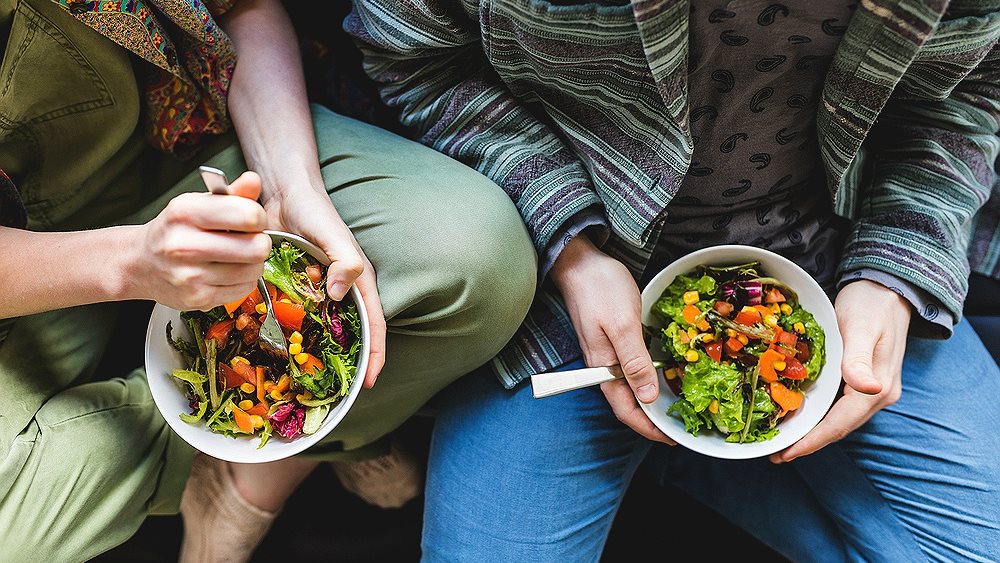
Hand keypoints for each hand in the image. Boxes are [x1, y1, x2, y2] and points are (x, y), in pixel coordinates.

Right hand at [133, 171, 270, 310]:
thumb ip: (231, 193)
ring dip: (252, 263)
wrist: (139, 264)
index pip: (248, 216)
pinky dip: (243, 280)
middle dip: (259, 242)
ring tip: (236, 256)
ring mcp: (191, 276)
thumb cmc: (175, 230)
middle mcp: (184, 245)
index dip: (258, 217)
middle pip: (257, 248)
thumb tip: (253, 180)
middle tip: (248, 240)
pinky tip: (227, 272)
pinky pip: (244, 289)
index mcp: (185, 213)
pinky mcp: (198, 298)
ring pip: (254, 270)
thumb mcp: (198, 204)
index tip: (251, 219)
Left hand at [261, 181, 385, 388]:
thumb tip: (341, 294)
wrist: (283, 193)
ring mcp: (317, 293)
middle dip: (348, 363)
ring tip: (307, 381)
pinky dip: (291, 336)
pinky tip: (279, 352)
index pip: (374, 324)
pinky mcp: (294, 290)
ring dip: (318, 353)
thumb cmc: (315, 211)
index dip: (375, 355)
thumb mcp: (333, 234)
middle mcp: (340, 292)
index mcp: (358, 282)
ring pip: (322, 330)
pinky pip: (296, 318)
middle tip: (336, 392)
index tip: (370, 382)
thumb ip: (344, 260)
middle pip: (351, 334)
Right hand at [551, 236, 673, 443]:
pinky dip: (648, 377)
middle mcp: (603, 366)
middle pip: (628, 403)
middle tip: (681, 425)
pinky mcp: (612, 340)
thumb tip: (648, 398)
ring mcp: (606, 353)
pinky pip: (631, 369)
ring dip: (651, 399)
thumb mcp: (622, 325)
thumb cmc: (600, 289)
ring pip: (630, 387)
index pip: (626, 410)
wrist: (579, 262)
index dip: (649, 428)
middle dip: (652, 419)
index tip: (673, 438)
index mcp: (604, 368)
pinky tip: (662, 373)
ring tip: (676, 404)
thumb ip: (634, 362)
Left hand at [770, 280, 909, 462]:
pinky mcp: (863, 380)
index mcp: (877, 387)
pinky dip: (818, 414)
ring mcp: (872, 388)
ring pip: (838, 419)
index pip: (839, 424)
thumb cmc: (871, 304)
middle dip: (807, 442)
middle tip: (774, 452)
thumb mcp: (861, 328)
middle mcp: (878, 394)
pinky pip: (838, 405)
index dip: (811, 441)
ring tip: (782, 439)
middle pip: (838, 427)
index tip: (784, 453)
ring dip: (811, 431)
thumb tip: (869, 389)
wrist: (887, 287)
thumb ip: (858, 359)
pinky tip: (799, 414)